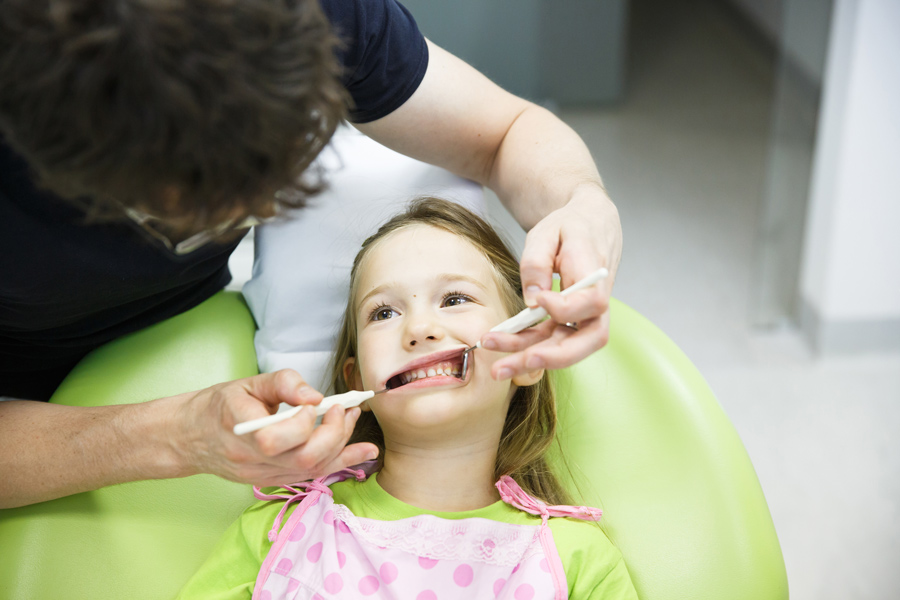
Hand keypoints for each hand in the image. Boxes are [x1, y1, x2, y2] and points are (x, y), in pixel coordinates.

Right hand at [174, 369, 378, 485]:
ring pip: (312, 470)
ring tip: (353, 419)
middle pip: (302, 459)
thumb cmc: (218, 406)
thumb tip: (315, 395)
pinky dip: (341, 462)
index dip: (303, 422)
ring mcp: (263, 474)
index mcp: (238, 429)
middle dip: (333, 434)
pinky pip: (312, 476)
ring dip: (342, 445)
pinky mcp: (273, 480)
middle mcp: (251, 459)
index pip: (275, 438)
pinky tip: (364, 452)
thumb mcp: (246, 384)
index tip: (317, 403)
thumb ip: (283, 384)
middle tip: (342, 410)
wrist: (191, 438)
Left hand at [484, 186, 620, 378]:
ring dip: (529, 358)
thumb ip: (537, 263)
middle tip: (509, 366)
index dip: (566, 308)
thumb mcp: (547, 232)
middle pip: (584, 341)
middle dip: (546, 358)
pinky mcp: (568, 321)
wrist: (589, 225)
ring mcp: (584, 316)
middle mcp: (596, 303)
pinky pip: (550, 340)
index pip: (590, 302)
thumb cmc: (569, 226)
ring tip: (497, 368)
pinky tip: (501, 348)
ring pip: (564, 347)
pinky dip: (526, 347)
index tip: (541, 301)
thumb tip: (532, 300)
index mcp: (596, 274)